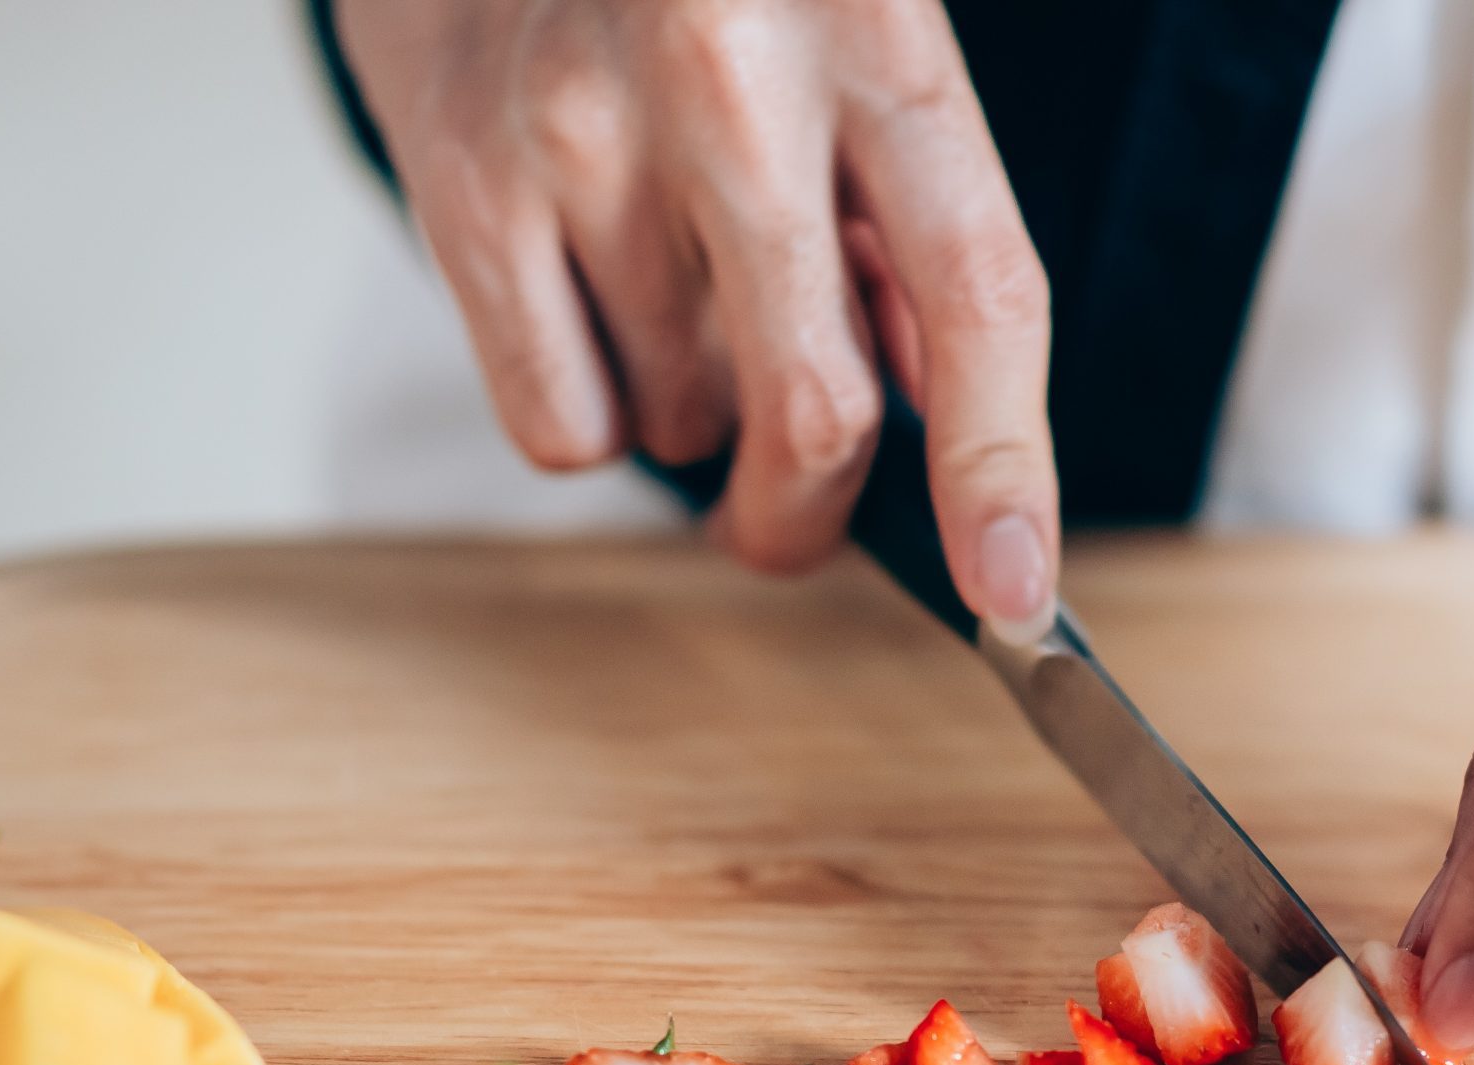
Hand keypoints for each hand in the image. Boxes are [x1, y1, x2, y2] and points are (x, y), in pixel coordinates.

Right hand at [334, 0, 1058, 634]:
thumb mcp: (861, 34)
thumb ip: (912, 214)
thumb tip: (937, 411)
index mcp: (877, 36)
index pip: (979, 295)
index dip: (1003, 472)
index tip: (1014, 599)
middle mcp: (732, 82)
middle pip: (813, 410)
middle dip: (813, 512)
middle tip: (794, 516)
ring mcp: (582, 133)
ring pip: (679, 423)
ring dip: (696, 408)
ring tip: (670, 271)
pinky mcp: (460, 177)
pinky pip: (560, 426)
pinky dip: (591, 410)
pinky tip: (586, 298)